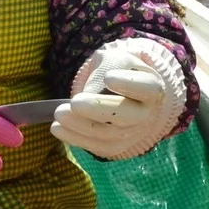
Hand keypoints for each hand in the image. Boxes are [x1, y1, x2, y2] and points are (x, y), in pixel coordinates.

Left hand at [52, 38, 187, 160]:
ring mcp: (132, 134)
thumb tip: (89, 94)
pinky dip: (74, 138)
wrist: (126, 95)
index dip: (129, 84)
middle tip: (75, 102)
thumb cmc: (120, 72)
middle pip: (126, 116)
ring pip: (107, 134)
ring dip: (80, 125)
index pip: (147, 88)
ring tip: (59, 113)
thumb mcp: (115, 61)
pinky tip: (56, 128)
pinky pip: (95, 146)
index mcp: (151, 89)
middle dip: (99, 109)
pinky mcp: (115, 146)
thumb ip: (104, 71)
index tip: (109, 78)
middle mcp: (146, 115)